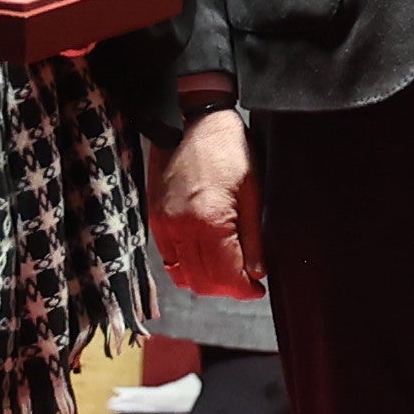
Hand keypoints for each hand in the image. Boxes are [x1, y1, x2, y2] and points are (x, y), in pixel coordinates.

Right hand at [153, 107, 260, 296]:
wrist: (192, 122)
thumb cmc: (229, 151)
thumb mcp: (253, 191)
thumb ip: (253, 237)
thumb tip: (257, 272)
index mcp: (210, 220)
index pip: (225, 275)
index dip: (244, 290)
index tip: (257, 290)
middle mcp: (181, 227)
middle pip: (202, 281)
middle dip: (227, 289)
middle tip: (246, 283)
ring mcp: (164, 224)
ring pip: (183, 274)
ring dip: (206, 281)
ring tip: (228, 273)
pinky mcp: (155, 219)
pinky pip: (169, 258)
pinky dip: (187, 267)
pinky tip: (205, 259)